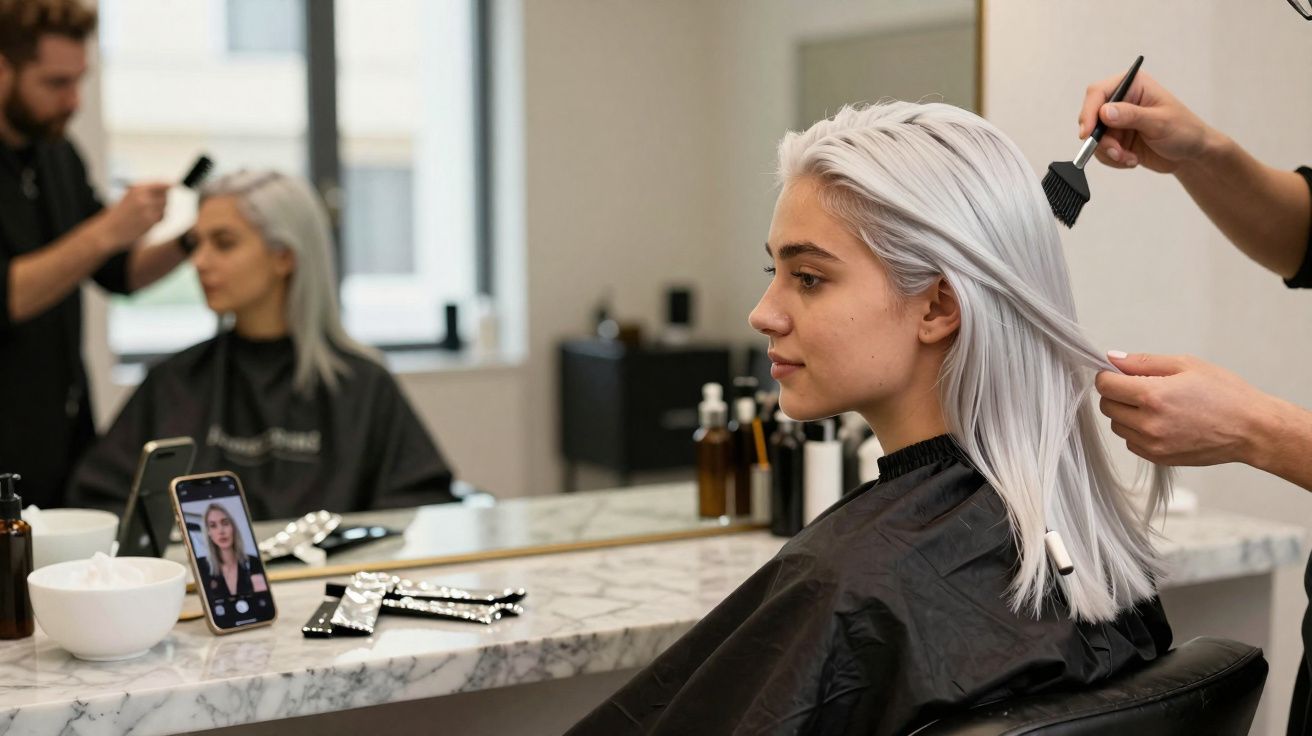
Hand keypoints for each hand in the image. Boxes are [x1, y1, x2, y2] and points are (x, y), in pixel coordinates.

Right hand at [95, 182, 169, 252]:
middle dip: (163, 199)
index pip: (161, 184)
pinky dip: (159, 218)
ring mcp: (148, 209)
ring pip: (165, 206)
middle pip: (165, 195)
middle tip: (154, 204)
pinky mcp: (151, 221)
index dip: (168, 185)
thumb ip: (146, 192)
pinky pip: (162, 217)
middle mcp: (144, 197)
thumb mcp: (129, 197)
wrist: (109, 231)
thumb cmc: (118, 214)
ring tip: (146, 214)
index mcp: (137, 189)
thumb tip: (167, 186)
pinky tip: (147, 220)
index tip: (172, 185)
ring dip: (160, 209)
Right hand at [1077, 70, 1214, 173]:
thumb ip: (1132, 116)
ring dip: (1109, 152)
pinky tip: (1131, 159)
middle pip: (1092, 117)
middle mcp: (1122, 101)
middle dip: (1101, 139)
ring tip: (1129, 158)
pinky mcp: (1117, 138)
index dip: (1089, 112)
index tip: (1087, 133)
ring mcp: (1118, 121)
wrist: (1191, 155)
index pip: (1098, 93)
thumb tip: (1104, 112)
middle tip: (1117, 152)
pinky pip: (1101, 150)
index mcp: (1133, 86)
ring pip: (1095, 138)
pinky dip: (1113, 159)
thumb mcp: (1160, 122)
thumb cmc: (1184, 131)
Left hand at [1094, 352, 1275, 466]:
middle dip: (1117, 394)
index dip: (1108, 376)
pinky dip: (1137, 431)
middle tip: (1140, 387)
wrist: (1252, 429)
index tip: (1118, 373)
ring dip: (1126, 413)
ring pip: (1117, 425)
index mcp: (1153, 396)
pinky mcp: (1158, 459)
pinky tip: (1161, 422)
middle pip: (1107, 406)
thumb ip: (1143, 362)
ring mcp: (1152, 445)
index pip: (1105, 385)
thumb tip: (1112, 359)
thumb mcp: (1186, 365)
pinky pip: (1131, 442)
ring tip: (1156, 405)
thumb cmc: (1225, 394)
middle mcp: (1148, 424)